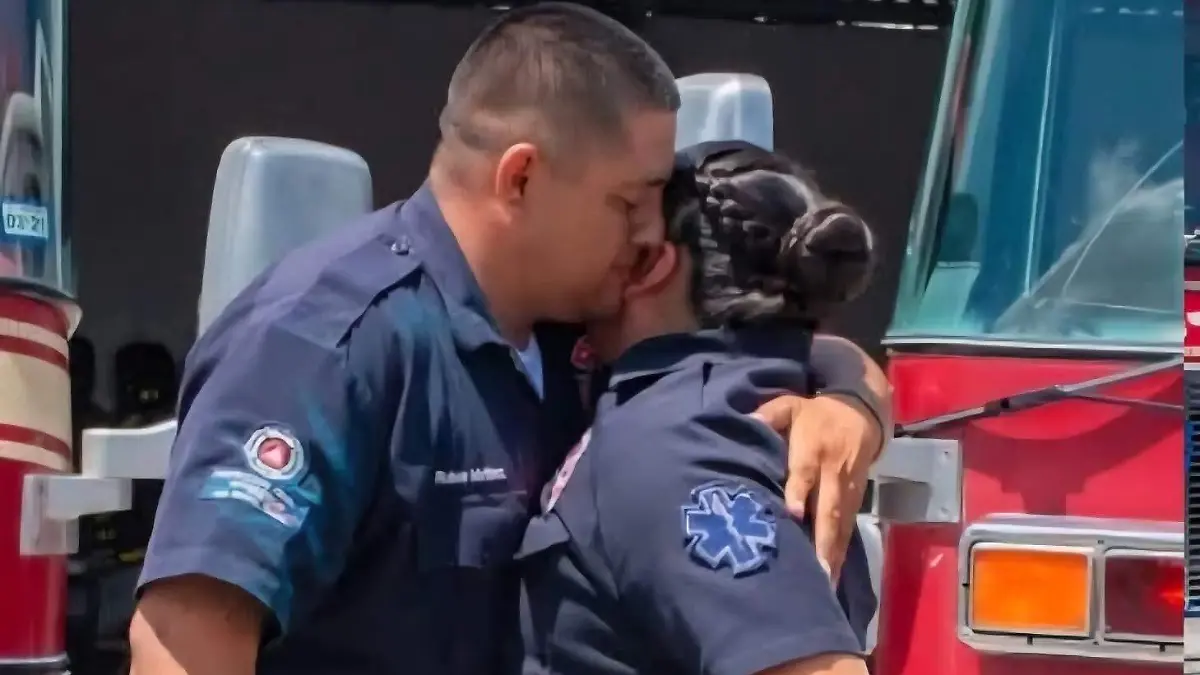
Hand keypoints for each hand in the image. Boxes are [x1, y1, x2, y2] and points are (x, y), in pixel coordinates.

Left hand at [752, 393, 882, 580]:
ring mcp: (846, 490)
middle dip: (823, 541)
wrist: (861, 414)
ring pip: (841, 525)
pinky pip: (848, 529)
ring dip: (834, 554)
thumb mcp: (791, 405)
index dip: (799, 493)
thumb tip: (749, 421)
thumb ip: (769, 414)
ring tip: (826, 584)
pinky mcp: (855, 501)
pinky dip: (841, 552)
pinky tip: (833, 575)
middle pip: (829, 509)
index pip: (805, 473)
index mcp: (812, 448)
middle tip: (817, 572)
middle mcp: (832, 473)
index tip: (793, 515)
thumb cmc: (816, 414)